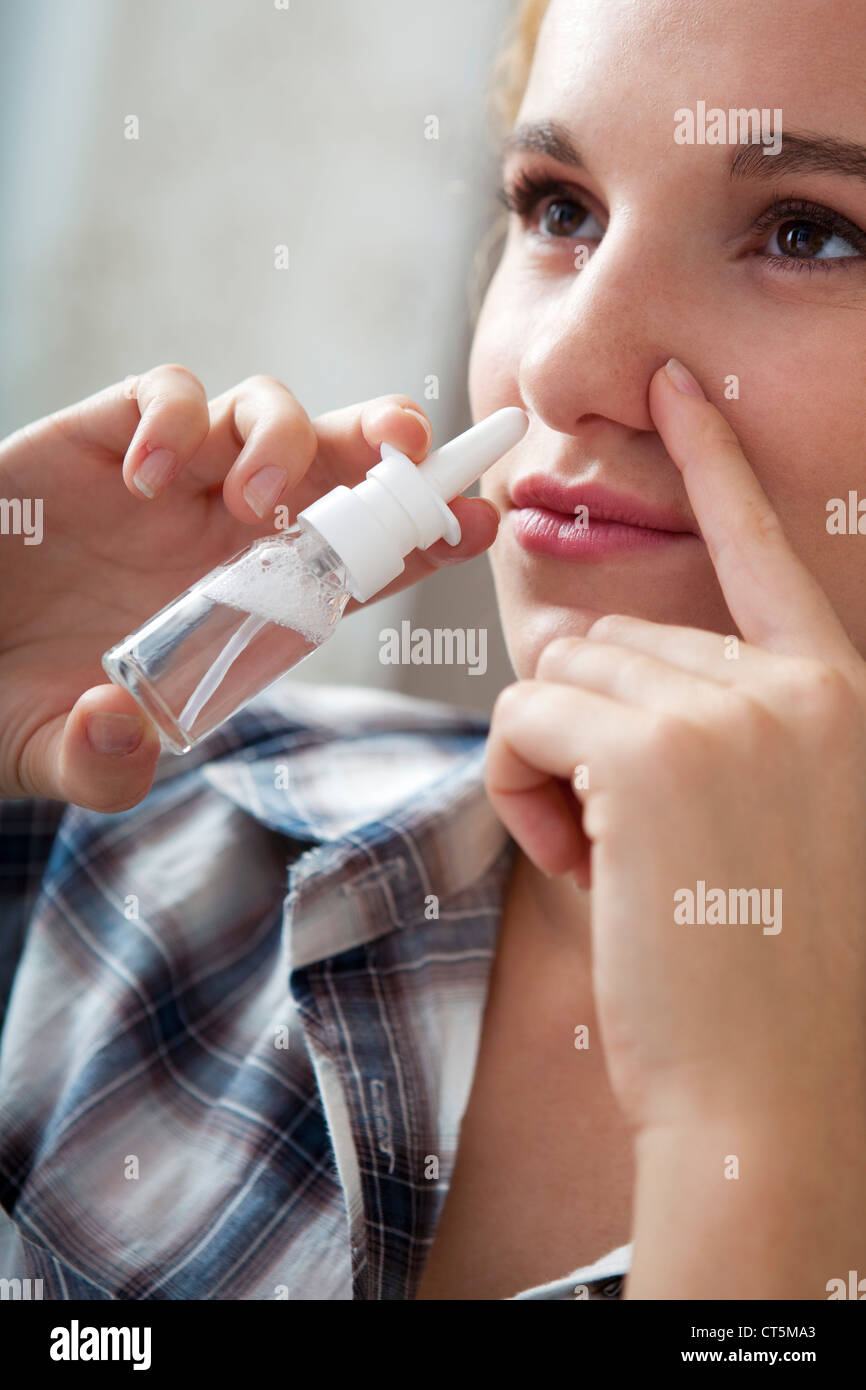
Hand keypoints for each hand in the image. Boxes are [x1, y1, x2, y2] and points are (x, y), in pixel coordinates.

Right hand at [0, 365, 497, 810]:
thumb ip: (98, 766)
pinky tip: (146, 476)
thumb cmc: (5, 694)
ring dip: (286, 438)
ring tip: (255, 502)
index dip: (420, 536)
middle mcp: (224, 533)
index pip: (357, 561)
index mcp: (247, 604)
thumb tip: (125, 733)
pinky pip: (167, 393)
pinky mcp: (107, 437)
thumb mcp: (55, 750)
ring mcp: (172, 481)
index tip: (476, 525)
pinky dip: (175, 418)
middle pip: (335, 463)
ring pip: (267, 411)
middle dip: (384, 447)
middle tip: (408, 448)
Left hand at [485, 357, 865, 1138]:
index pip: (767, 548)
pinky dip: (521, 787)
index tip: (672, 385)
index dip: (714, 461)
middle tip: (633, 841)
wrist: (776, 1100)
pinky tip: (582, 865)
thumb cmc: (763, 976)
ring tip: (618, 862)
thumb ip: (711, 725)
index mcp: (839, 696)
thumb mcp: (772, 825)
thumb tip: (578, 658)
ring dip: (555, 765)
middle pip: (619, 639)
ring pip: (562, 677)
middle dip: (590, 732)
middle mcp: (795, 687)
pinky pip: (523, 717)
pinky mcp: (648, 754)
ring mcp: (728, 715)